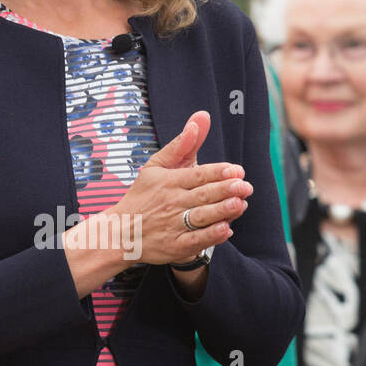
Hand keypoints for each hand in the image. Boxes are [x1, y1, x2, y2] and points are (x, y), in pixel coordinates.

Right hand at [110, 111, 252, 267]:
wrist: (120, 232)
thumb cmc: (142, 197)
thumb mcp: (156, 166)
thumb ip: (181, 145)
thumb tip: (200, 119)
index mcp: (169, 181)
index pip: (198, 175)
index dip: (219, 172)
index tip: (237, 171)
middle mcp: (172, 202)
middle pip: (203, 195)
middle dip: (225, 190)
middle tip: (245, 186)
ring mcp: (173, 225)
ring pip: (201, 216)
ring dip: (222, 211)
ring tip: (239, 204)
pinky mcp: (175, 246)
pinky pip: (195, 240)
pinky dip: (210, 236)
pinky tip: (225, 229)